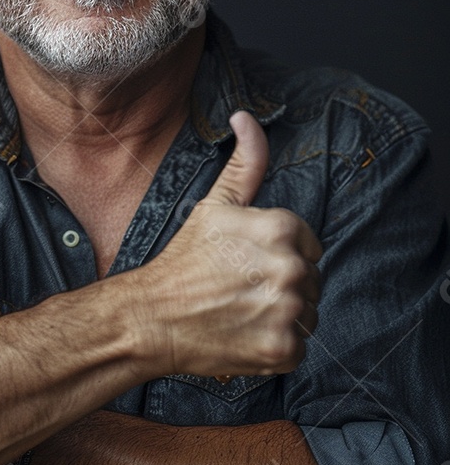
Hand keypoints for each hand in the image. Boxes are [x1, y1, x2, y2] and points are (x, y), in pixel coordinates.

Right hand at [142, 111, 321, 377]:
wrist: (152, 317)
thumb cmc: (184, 259)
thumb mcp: (216, 204)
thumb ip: (246, 162)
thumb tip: (245, 116)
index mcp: (283, 227)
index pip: (309, 245)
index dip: (278, 255)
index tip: (246, 263)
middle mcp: (292, 267)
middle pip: (311, 280)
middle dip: (281, 285)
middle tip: (239, 288)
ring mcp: (289, 310)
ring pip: (308, 313)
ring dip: (282, 316)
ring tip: (242, 311)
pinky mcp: (284, 348)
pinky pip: (300, 346)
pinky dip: (276, 345)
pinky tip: (245, 334)